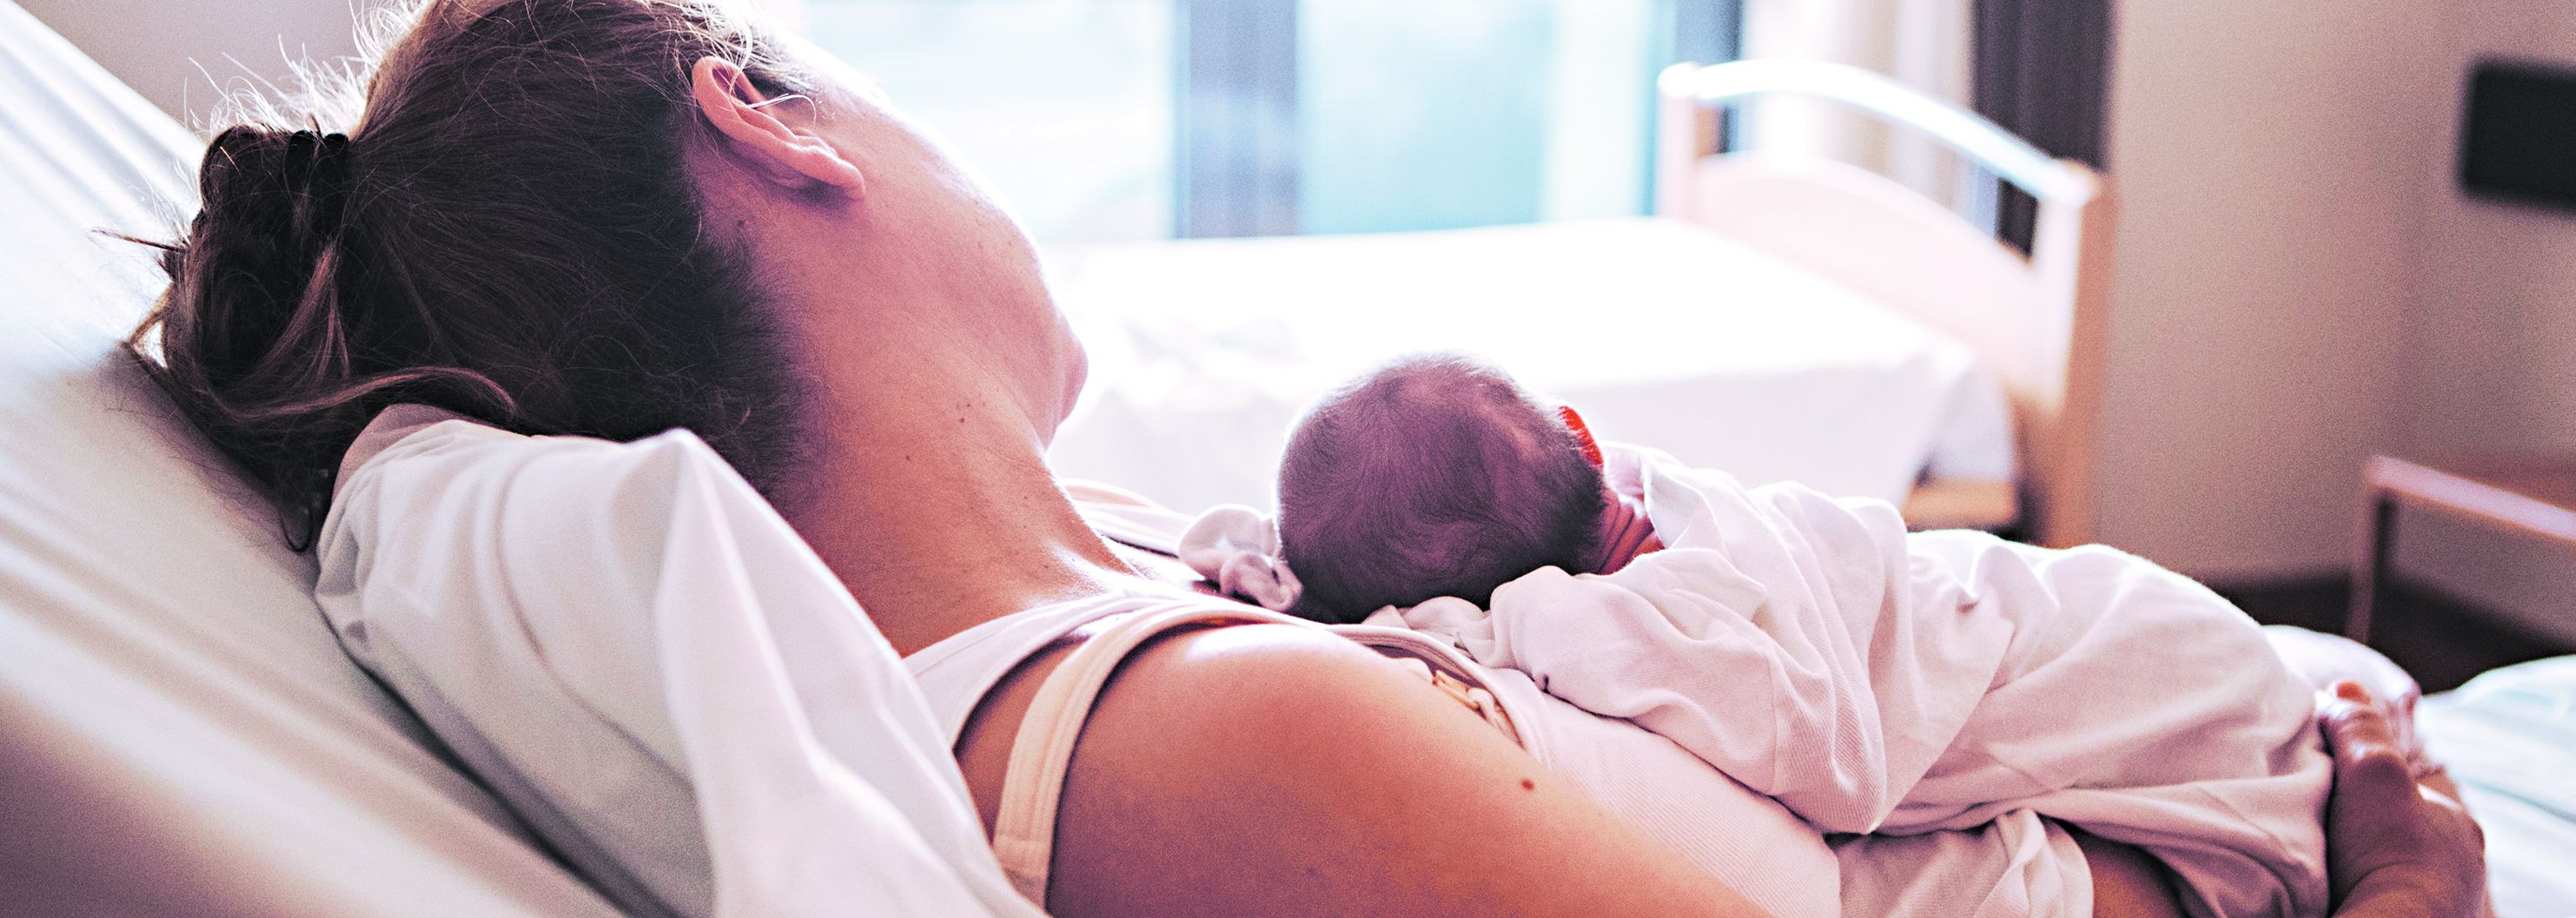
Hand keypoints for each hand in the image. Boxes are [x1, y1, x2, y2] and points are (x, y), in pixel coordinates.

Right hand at [2319, 681, 2489, 917]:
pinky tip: (2326, 886)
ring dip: (2353, 857)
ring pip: (2383, 864)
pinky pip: (2375, 895)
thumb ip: (2360, 728)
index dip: (2361, 779)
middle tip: (2317, 817)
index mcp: (2456, 824)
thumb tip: (2347, 688)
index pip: (2404, 789)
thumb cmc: (2388, 855)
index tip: (2324, 778)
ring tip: (2315, 853)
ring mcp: (2436, 901)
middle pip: (2394, 828)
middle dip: (2359, 821)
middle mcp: (2455, 864)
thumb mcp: (2373, 771)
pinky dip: (2352, 888)